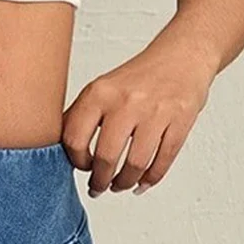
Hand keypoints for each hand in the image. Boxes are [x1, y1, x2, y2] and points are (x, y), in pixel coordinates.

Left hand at [62, 49, 210, 196]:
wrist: (182, 56)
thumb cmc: (139, 78)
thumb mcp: (103, 88)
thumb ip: (82, 115)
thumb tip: (61, 150)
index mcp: (100, 92)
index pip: (75, 139)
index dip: (76, 161)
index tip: (82, 167)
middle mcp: (126, 101)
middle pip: (105, 158)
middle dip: (100, 181)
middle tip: (98, 187)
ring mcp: (155, 111)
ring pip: (135, 165)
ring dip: (124, 183)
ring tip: (119, 186)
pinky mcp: (179, 121)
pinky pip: (161, 162)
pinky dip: (150, 179)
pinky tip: (142, 182)